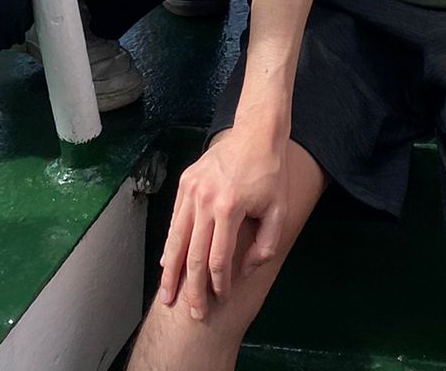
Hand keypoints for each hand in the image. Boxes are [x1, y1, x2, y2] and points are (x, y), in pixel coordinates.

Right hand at [158, 126, 288, 318]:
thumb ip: (264, 246)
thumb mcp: (279, 211)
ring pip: (176, 240)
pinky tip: (168, 264)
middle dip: (192, 289)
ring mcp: (192, 190)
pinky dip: (171, 244)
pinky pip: (175, 220)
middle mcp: (205, 200)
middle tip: (193, 313)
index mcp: (229, 208)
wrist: (256, 132)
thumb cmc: (270, 173)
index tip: (221, 299)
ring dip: (171, 273)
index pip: (218, 259)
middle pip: (193, 256)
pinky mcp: (185, 182)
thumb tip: (242, 272)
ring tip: (167, 297)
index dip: (219, 284)